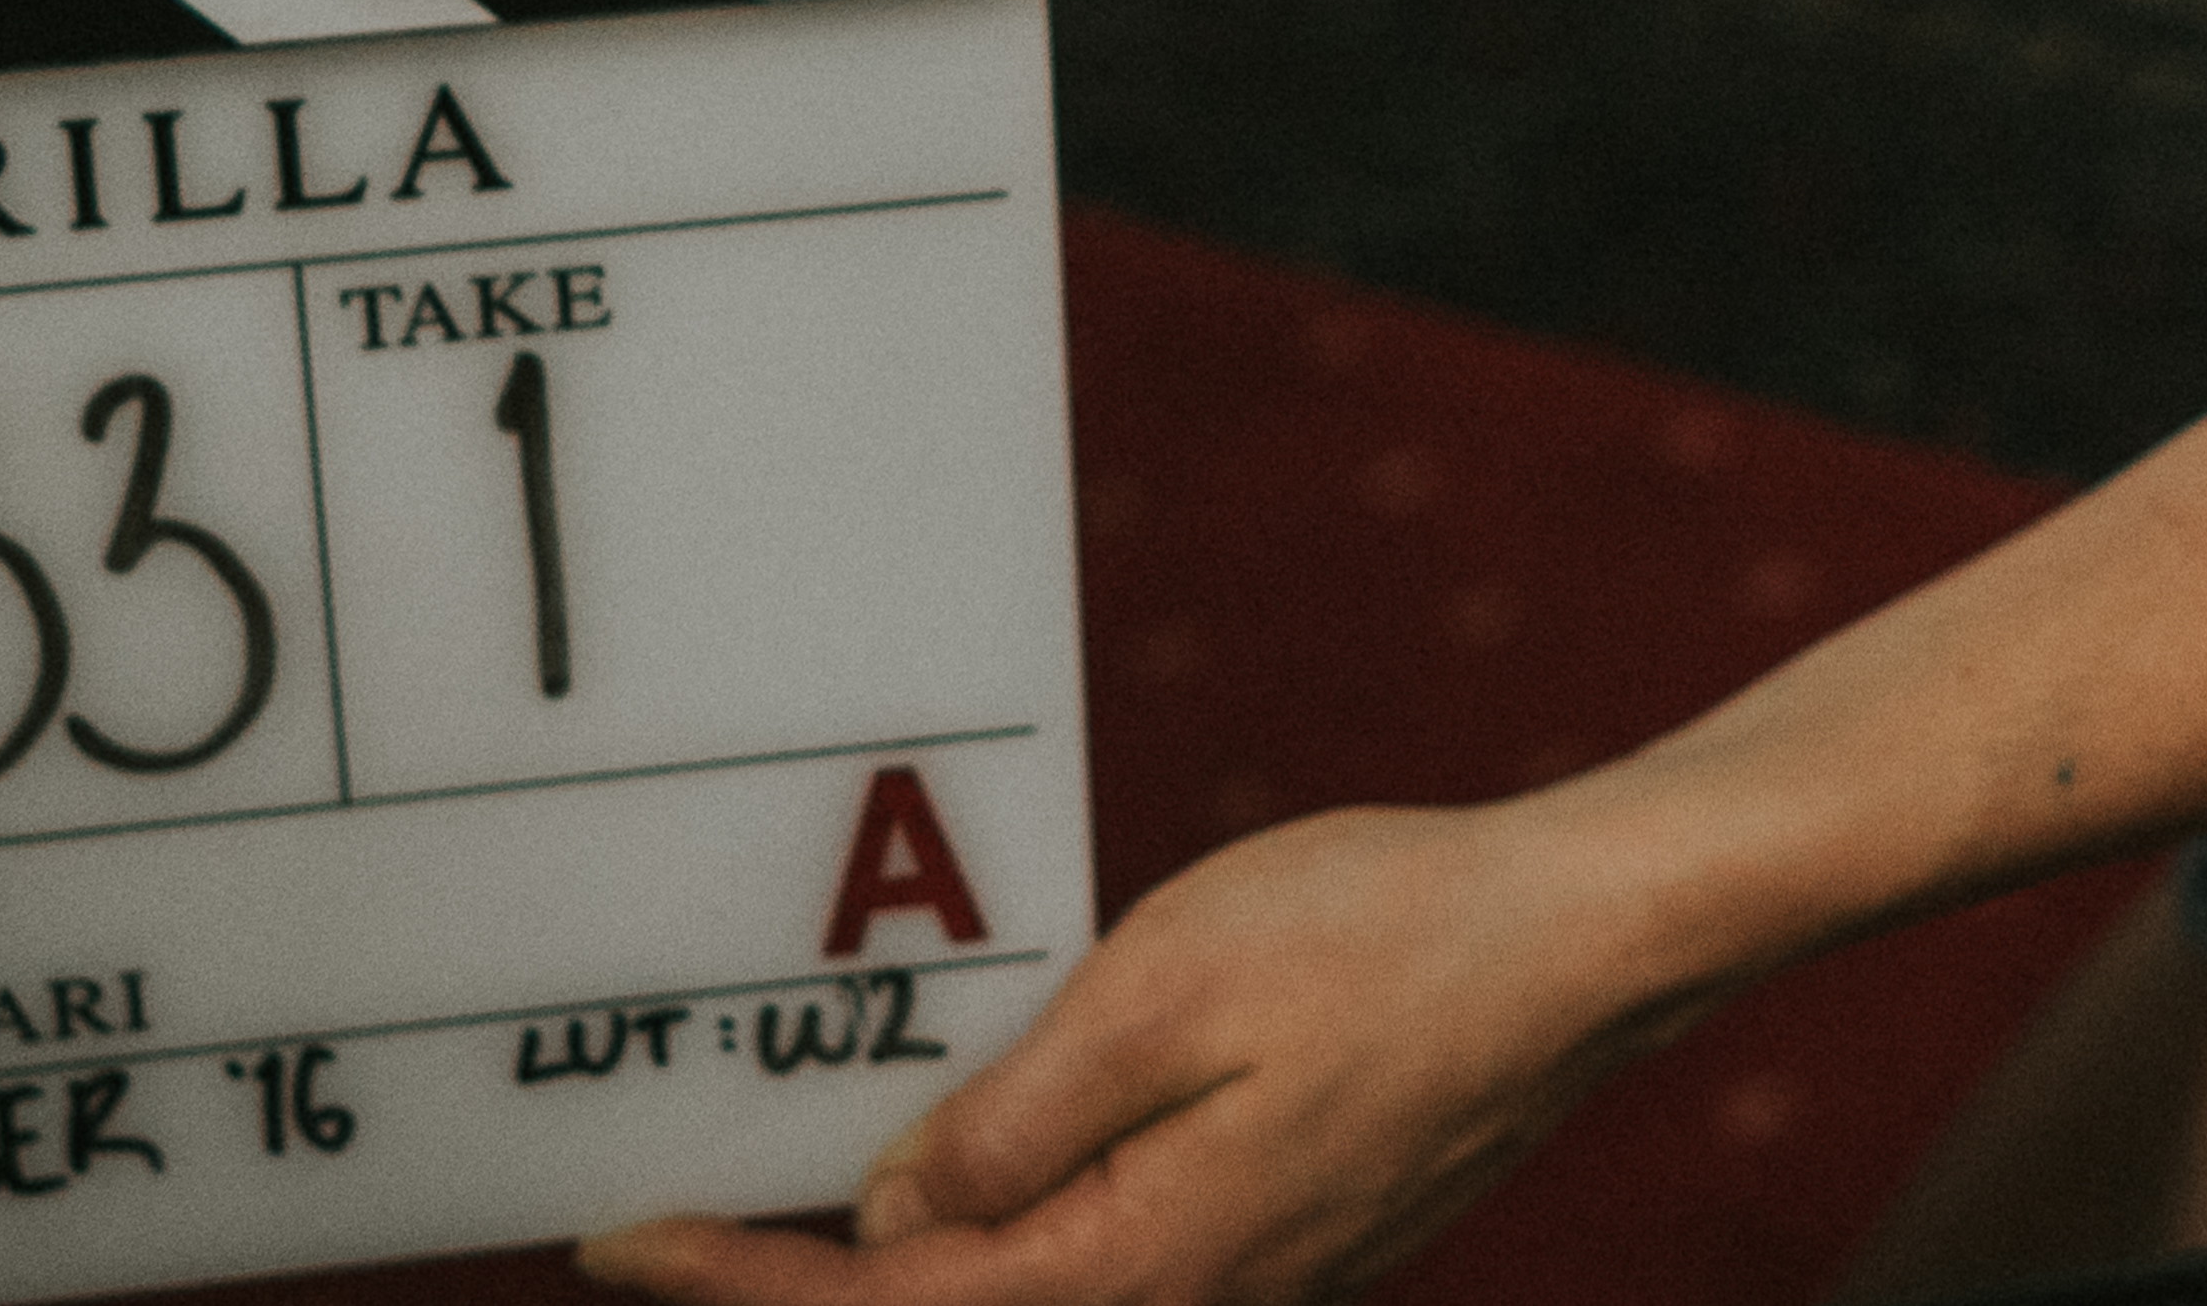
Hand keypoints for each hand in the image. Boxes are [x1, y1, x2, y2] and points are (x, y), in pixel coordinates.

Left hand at [581, 800, 1708, 1305]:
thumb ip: (1015, 1124)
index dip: (746, 1287)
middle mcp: (1194, 1294)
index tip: (619, 1244)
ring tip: (797, 1195)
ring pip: (1038, 1291)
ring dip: (910, 1257)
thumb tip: (897, 1218)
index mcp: (1146, 1258)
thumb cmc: (1390, 936)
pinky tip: (973, 1156)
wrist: (1587, 939)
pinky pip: (1111, 1249)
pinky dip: (1014, 1221)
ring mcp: (1249, 1267)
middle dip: (810, 1285)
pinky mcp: (1285, 1227)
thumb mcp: (1164, 991)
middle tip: (677, 1229)